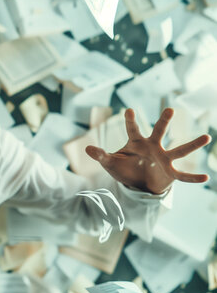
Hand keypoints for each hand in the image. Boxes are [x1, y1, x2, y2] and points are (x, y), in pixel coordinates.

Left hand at [85, 108, 210, 194]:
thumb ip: (101, 155)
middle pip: (159, 132)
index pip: (132, 129)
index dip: (130, 120)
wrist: (136, 184)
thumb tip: (87, 148)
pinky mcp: (170, 173)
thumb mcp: (110, 163)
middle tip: (169, 109)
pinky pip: (183, 176)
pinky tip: (206, 178)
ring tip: (207, 137)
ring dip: (192, 144)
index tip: (128, 110)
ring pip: (179, 150)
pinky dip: (193, 178)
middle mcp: (153, 147)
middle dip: (163, 121)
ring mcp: (163, 159)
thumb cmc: (124, 168)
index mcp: (136, 143)